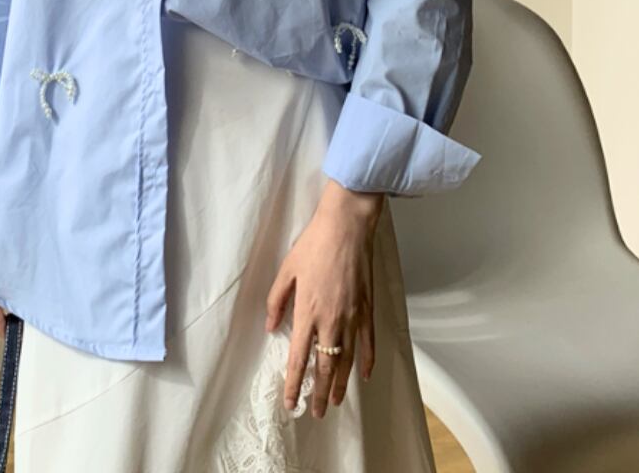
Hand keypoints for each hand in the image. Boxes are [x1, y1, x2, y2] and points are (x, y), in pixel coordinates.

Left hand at [264, 179, 383, 418]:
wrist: (347, 226)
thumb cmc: (313, 244)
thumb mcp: (286, 269)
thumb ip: (276, 300)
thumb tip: (270, 327)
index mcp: (307, 311)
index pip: (299, 358)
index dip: (295, 384)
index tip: (291, 403)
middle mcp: (330, 320)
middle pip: (325, 366)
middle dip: (320, 392)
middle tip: (317, 413)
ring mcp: (352, 316)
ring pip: (347, 360)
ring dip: (341, 384)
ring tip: (336, 401)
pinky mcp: (367, 308)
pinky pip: (368, 342)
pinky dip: (367, 361)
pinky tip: (364, 376)